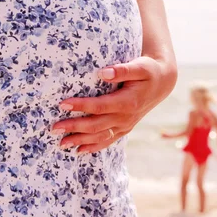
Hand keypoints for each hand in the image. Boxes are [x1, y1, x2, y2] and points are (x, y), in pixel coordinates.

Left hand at [51, 55, 176, 153]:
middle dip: (74, 128)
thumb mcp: (139, 66)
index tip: (63, 104)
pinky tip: (79, 150)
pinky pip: (108, 140)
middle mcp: (126, 117)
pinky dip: (93, 147)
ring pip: (100, 137)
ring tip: (61, 144)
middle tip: (54, 128)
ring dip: (80, 141)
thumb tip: (102, 73)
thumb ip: (122, 70)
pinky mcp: (125, 128)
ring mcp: (126, 125)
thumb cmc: (149, 70)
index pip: (100, 106)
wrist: (163, 82)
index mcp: (128, 102)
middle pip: (96, 125)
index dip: (81, 106)